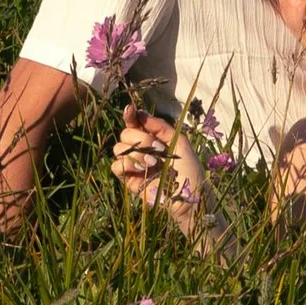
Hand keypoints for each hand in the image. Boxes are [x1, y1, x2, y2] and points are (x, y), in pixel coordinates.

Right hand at [113, 109, 204, 236]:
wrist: (188, 195)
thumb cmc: (189, 168)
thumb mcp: (179, 141)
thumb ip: (160, 126)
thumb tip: (140, 113)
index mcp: (152, 138)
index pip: (135, 123)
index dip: (130, 115)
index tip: (130, 109)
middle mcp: (140, 149)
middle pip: (125, 133)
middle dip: (140, 138)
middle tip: (157, 148)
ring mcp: (133, 164)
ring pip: (118, 148)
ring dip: (136, 152)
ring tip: (153, 162)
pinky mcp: (128, 179)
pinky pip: (116, 166)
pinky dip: (128, 164)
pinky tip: (142, 169)